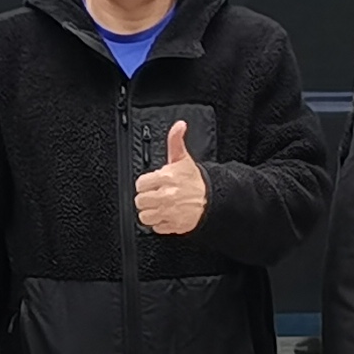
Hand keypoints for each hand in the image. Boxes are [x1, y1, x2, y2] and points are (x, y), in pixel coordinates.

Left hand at [132, 119, 205, 237]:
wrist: (213, 199)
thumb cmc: (195, 180)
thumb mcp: (183, 159)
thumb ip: (176, 141)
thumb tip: (179, 125)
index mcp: (167, 178)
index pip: (140, 183)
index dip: (145, 183)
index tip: (151, 184)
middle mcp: (167, 196)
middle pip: (140, 201)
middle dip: (146, 198)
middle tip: (154, 195)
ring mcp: (170, 212)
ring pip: (145, 216)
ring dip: (150, 212)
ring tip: (158, 206)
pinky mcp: (174, 225)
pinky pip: (156, 227)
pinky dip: (159, 223)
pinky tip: (166, 215)